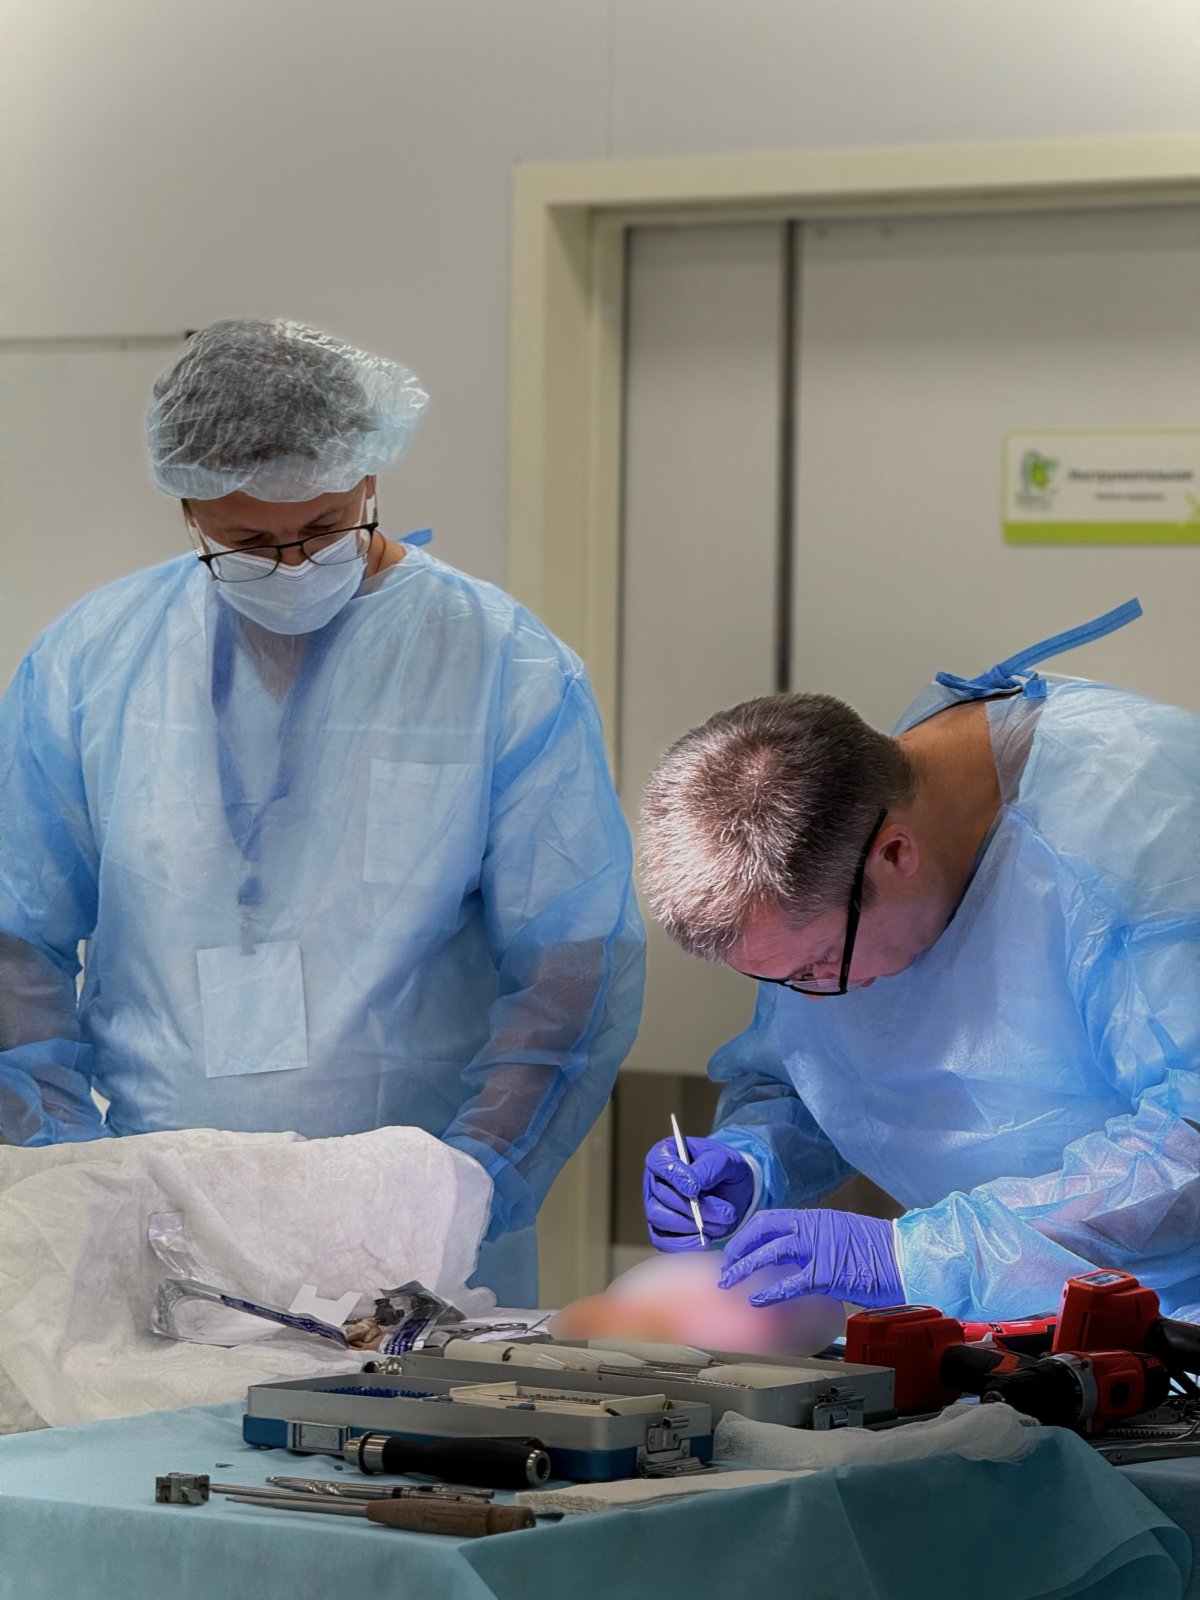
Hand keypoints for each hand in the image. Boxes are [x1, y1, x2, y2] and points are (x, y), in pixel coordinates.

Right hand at [643, 1136, 754, 1250]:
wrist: (733, 1191)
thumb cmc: (725, 1169)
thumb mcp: (725, 1160)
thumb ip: (709, 1167)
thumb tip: (694, 1186)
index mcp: (666, 1153)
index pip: (659, 1162)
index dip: (674, 1176)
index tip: (695, 1189)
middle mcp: (655, 1180)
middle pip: (663, 1195)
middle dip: (694, 1208)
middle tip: (726, 1213)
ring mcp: (655, 1206)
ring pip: (661, 1219)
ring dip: (692, 1226)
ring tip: (722, 1225)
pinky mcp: (661, 1230)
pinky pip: (663, 1241)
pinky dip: (685, 1244)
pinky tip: (706, 1240)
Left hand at [719, 1208, 902, 1306]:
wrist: (905, 1257)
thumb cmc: (879, 1251)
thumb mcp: (842, 1236)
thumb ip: (816, 1241)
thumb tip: (796, 1256)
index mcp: (815, 1218)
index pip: (770, 1220)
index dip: (748, 1235)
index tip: (737, 1249)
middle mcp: (812, 1227)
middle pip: (762, 1231)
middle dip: (739, 1248)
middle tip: (726, 1267)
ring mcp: (818, 1248)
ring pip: (769, 1253)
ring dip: (744, 1267)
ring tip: (730, 1282)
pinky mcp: (826, 1273)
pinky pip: (789, 1283)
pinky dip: (769, 1292)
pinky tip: (757, 1301)